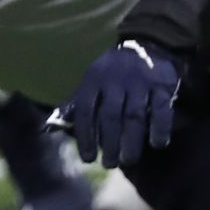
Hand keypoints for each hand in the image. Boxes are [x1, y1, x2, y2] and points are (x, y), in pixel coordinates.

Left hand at [59, 38, 181, 168]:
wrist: (148, 45)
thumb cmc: (112, 73)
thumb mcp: (90, 84)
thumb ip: (72, 107)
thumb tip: (47, 129)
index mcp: (93, 80)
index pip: (85, 110)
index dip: (85, 135)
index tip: (87, 159)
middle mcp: (114, 81)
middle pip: (110, 116)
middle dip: (108, 142)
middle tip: (108, 164)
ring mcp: (139, 83)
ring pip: (134, 115)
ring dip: (131, 140)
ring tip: (128, 161)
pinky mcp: (162, 85)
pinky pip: (161, 108)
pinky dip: (160, 127)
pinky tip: (157, 144)